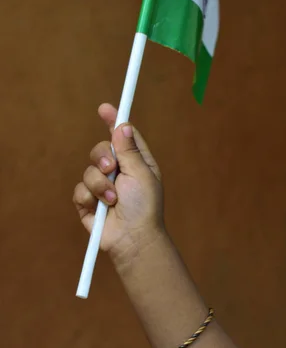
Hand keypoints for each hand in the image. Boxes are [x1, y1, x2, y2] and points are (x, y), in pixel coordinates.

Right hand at [73, 103, 163, 260]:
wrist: (132, 239)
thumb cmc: (144, 207)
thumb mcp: (141, 174)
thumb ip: (128, 150)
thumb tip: (123, 125)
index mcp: (136, 161)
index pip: (123, 135)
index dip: (114, 120)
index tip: (104, 108)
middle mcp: (119, 170)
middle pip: (100, 148)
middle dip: (102, 157)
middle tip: (111, 168)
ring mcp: (102, 186)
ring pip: (88, 169)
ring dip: (99, 184)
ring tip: (112, 199)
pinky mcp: (88, 201)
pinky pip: (79, 189)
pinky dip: (89, 198)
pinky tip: (100, 209)